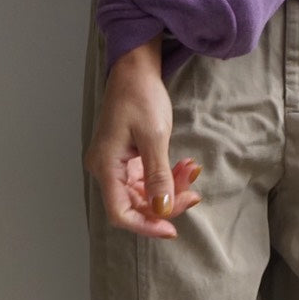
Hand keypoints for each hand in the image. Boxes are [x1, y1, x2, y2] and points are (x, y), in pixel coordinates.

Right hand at [83, 48, 202, 237]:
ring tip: (190, 171)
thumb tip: (162, 210)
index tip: (172, 229)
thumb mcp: (154, 136)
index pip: (120, 213)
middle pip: (134, 205)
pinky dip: (167, 177)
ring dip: (171, 189)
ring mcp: (115, 166)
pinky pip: (147, 180)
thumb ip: (158, 176)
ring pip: (144, 194)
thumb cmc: (139, 96)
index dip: (146, 225)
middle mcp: (105, 170)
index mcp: (105, 166)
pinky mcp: (126, 160)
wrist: (135, 70)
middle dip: (166, 203)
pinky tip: (184, 166)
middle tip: (193, 193)